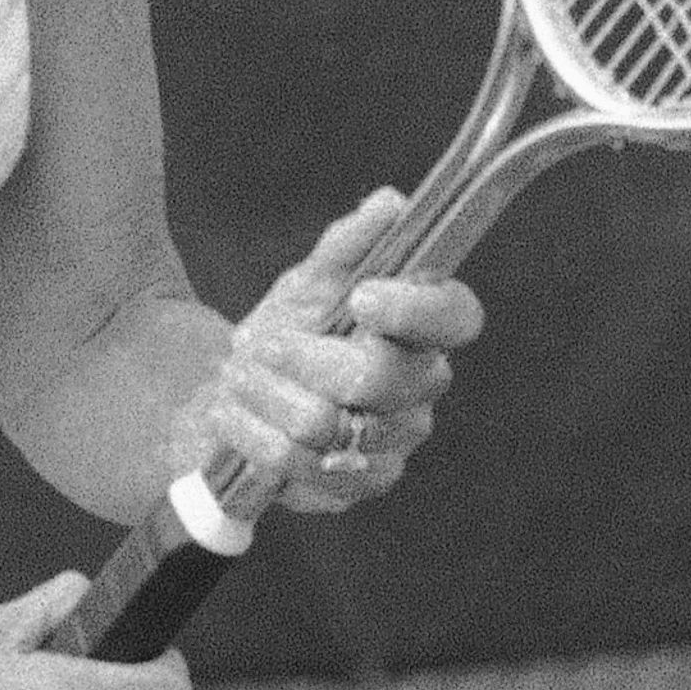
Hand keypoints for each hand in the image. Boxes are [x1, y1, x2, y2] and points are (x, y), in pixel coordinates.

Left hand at [174, 187, 486, 512]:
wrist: (238, 395)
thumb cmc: (287, 328)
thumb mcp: (309, 280)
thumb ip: (348, 245)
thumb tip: (390, 203)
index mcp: (422, 330)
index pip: (457, 317)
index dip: (416, 308)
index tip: (361, 296)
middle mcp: (421, 389)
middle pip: (383, 378)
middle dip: (306, 357)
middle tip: (262, 342)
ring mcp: (394, 443)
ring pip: (330, 424)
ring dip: (267, 394)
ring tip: (236, 375)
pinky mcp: (357, 485)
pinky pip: (303, 467)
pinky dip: (255, 435)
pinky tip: (233, 415)